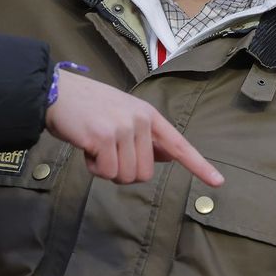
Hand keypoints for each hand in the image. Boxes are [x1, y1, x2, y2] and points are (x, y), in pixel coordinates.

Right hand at [45, 69, 223, 186]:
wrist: (57, 93)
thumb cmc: (88, 108)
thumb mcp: (123, 116)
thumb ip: (146, 138)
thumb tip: (169, 156)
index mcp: (148, 116)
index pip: (178, 144)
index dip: (199, 165)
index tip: (219, 181)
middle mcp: (140, 120)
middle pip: (145, 173)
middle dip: (123, 172)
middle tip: (106, 153)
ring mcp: (122, 128)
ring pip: (125, 176)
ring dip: (106, 170)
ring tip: (95, 147)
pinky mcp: (103, 138)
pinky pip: (106, 172)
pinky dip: (93, 168)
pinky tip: (85, 147)